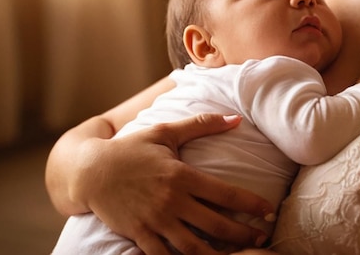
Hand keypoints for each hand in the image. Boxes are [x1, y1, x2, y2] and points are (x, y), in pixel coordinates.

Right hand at [78, 114, 273, 254]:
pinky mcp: (139, 235)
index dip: (251, 204)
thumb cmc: (133, 148)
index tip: (269, 211)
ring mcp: (155, 221)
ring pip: (193, 248)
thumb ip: (202, 124)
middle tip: (262, 239)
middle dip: (242, 235)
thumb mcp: (167, 131)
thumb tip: (236, 118)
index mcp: (181, 175)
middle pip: (215, 225)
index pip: (224, 193)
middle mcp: (171, 201)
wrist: (91, 171)